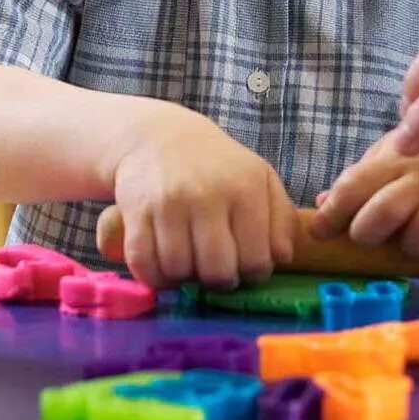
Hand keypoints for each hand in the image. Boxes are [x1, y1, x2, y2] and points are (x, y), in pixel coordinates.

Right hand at [108, 107, 294, 289]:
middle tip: (218, 273)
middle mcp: (207, 194)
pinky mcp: (136, 210)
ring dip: (185, 278)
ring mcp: (169, 202)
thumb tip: (282, 259)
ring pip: (178, 270)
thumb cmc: (219, 166)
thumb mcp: (260, 178)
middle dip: (220, 281)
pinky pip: (143, 263)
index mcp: (245, 188)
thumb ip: (281, 218)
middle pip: (217, 270)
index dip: (254, 274)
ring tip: (191, 265)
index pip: (256, 258)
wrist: (160, 138)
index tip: (247, 269)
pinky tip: (164, 266)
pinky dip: (153, 275)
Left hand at [310, 128, 418, 268]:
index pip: (354, 184)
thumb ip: (362, 178)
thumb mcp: (398, 153)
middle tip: (368, 237)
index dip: (332, 212)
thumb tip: (319, 204)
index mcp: (398, 156)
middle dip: (366, 232)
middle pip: (384, 211)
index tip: (319, 233)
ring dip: (411, 247)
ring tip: (414, 242)